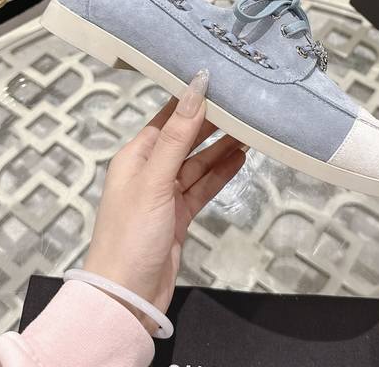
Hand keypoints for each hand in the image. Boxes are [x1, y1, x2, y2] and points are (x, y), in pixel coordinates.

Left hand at [83, 69, 245, 332]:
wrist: (127, 297)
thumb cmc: (132, 233)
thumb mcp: (155, 180)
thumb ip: (177, 135)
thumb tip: (195, 88)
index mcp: (136, 156)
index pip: (167, 118)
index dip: (191, 99)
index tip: (219, 81)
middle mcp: (150, 170)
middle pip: (186, 139)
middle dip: (212, 123)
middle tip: (243, 104)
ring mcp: (166, 193)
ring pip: (198, 163)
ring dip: (221, 148)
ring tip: (250, 129)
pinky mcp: (179, 214)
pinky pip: (203, 186)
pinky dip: (221, 173)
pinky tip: (240, 158)